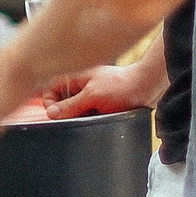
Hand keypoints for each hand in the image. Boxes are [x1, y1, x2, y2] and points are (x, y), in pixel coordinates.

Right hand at [43, 57, 160, 118]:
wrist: (147, 89)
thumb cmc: (122, 87)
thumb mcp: (93, 97)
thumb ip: (70, 105)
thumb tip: (50, 113)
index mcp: (75, 77)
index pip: (49, 89)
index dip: (49, 101)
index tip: (55, 112)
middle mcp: (80, 87)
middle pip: (60, 102)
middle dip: (65, 112)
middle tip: (77, 116)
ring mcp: (89, 96)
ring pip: (73, 111)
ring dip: (79, 117)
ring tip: (91, 116)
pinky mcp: (98, 105)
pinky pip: (85, 115)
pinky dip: (88, 119)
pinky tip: (98, 118)